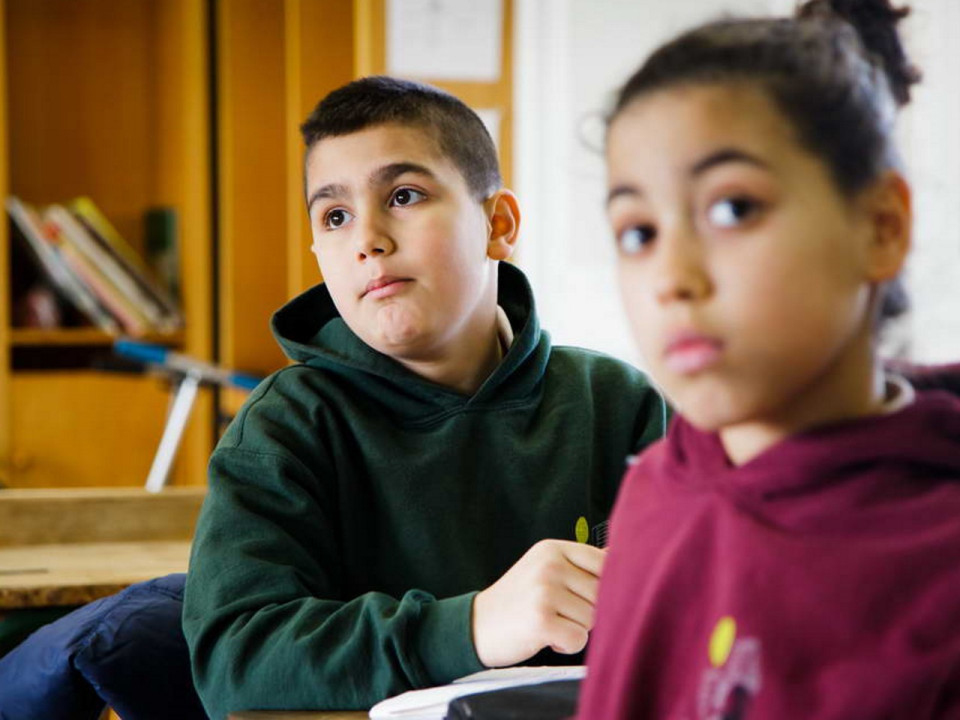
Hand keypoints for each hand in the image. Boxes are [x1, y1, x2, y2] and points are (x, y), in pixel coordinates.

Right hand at [471, 539, 605, 667]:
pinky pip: (579, 639)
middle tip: (558, 612)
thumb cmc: (519, 600)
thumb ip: (580, 565)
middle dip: (586, 611)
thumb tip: (619, 555)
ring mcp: (544, 592)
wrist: (476, 625)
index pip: (605, 563)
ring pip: (593, 619)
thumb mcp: (545, 569)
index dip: (604, 586)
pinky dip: (566, 645)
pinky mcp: (540, 620)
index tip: (582, 597)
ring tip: (549, 622)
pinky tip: (546, 637)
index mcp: (553, 549)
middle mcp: (550, 565)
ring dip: (575, 629)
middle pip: (602, 594)